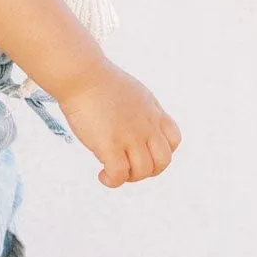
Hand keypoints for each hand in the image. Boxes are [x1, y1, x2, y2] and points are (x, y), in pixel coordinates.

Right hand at [54, 61, 181, 187]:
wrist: (82, 75)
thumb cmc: (97, 80)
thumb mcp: (132, 93)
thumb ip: (138, 110)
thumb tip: (129, 124)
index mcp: (152, 112)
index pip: (174, 140)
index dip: (161, 151)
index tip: (142, 150)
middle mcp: (146, 125)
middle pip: (163, 161)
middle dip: (148, 170)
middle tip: (128, 166)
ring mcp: (129, 136)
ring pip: (144, 171)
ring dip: (129, 177)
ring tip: (111, 170)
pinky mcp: (110, 144)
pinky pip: (119, 175)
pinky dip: (112, 181)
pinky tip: (102, 175)